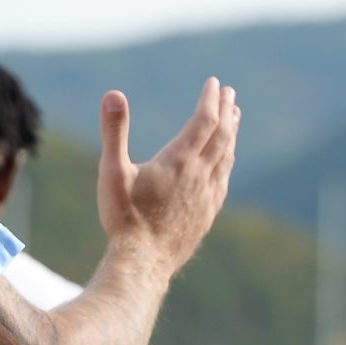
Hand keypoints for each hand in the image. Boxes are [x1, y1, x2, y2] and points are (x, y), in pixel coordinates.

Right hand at [97, 78, 239, 273]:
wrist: (143, 262)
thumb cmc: (123, 218)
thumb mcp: (111, 171)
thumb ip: (114, 132)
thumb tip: (113, 94)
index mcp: (179, 161)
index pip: (204, 120)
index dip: (210, 99)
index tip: (215, 83)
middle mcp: (200, 175)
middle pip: (222, 135)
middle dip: (226, 111)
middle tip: (230, 93)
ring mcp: (207, 196)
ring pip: (226, 157)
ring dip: (231, 134)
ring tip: (234, 120)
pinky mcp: (207, 214)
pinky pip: (224, 180)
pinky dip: (228, 162)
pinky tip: (226, 162)